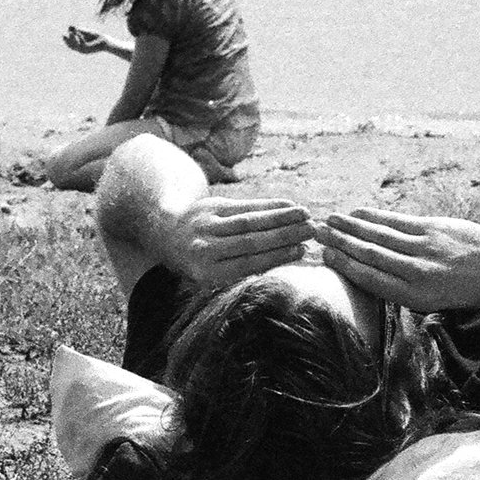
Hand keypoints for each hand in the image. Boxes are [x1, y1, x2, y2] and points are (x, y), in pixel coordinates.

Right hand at [63, 26, 109, 54]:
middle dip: (68, 41)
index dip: (66, 41)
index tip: (63, 35)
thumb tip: (70, 26)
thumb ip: (78, 30)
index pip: (71, 46)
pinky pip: (82, 44)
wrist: (105, 41)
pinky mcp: (89, 48)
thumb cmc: (95, 37)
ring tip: (71, 32)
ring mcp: (85, 50)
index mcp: (80, 47)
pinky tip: (79, 33)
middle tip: (64, 35)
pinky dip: (80, 38)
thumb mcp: (85, 32)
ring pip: (76, 46)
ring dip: (73, 39)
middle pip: (72, 46)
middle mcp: (81, 50)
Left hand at [168, 195, 313, 287]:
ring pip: (249, 221)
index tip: (302, 251)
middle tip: (312, 232)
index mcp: (205, 272)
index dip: (276, 256)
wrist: (167, 232)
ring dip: (281, 218)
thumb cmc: (198, 262)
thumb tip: (285, 263)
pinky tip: (288, 206)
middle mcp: (203, 248)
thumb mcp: (212, 274)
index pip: (247, 263)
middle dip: (284, 235)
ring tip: (306, 216)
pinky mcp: (211, 206)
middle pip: (250, 241)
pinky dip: (268, 206)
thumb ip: (242, 270)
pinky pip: (244, 205)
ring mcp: (206, 225)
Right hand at [314, 207, 479, 312]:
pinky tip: (358, 213)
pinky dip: (375, 216)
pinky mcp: (434, 229)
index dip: (344, 266)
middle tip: (317, 234)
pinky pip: (397, 222)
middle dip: (340, 243)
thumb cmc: (463, 289)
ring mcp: (426, 249)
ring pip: (380, 236)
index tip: (324, 256)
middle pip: (370, 255)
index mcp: (415, 297)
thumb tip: (366, 271)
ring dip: (351, 227)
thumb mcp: (433, 300)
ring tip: (330, 221)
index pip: (370, 279)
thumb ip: (402, 286)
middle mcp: (418, 274)